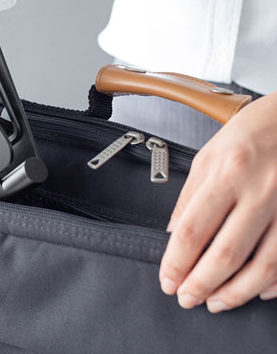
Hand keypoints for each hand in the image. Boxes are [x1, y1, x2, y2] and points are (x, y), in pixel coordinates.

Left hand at [159, 90, 276, 311]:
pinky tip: (254, 291)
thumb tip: (173, 234)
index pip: (192, 229)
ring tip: (215, 302)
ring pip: (262, 265)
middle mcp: (259, 192)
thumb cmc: (249, 133)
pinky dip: (272, 282)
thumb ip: (189, 197)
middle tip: (187, 298)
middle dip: (201, 283)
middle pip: (225, 253)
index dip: (176, 262)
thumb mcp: (208, 156)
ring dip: (235, 292)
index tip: (168, 280)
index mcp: (227, 174)